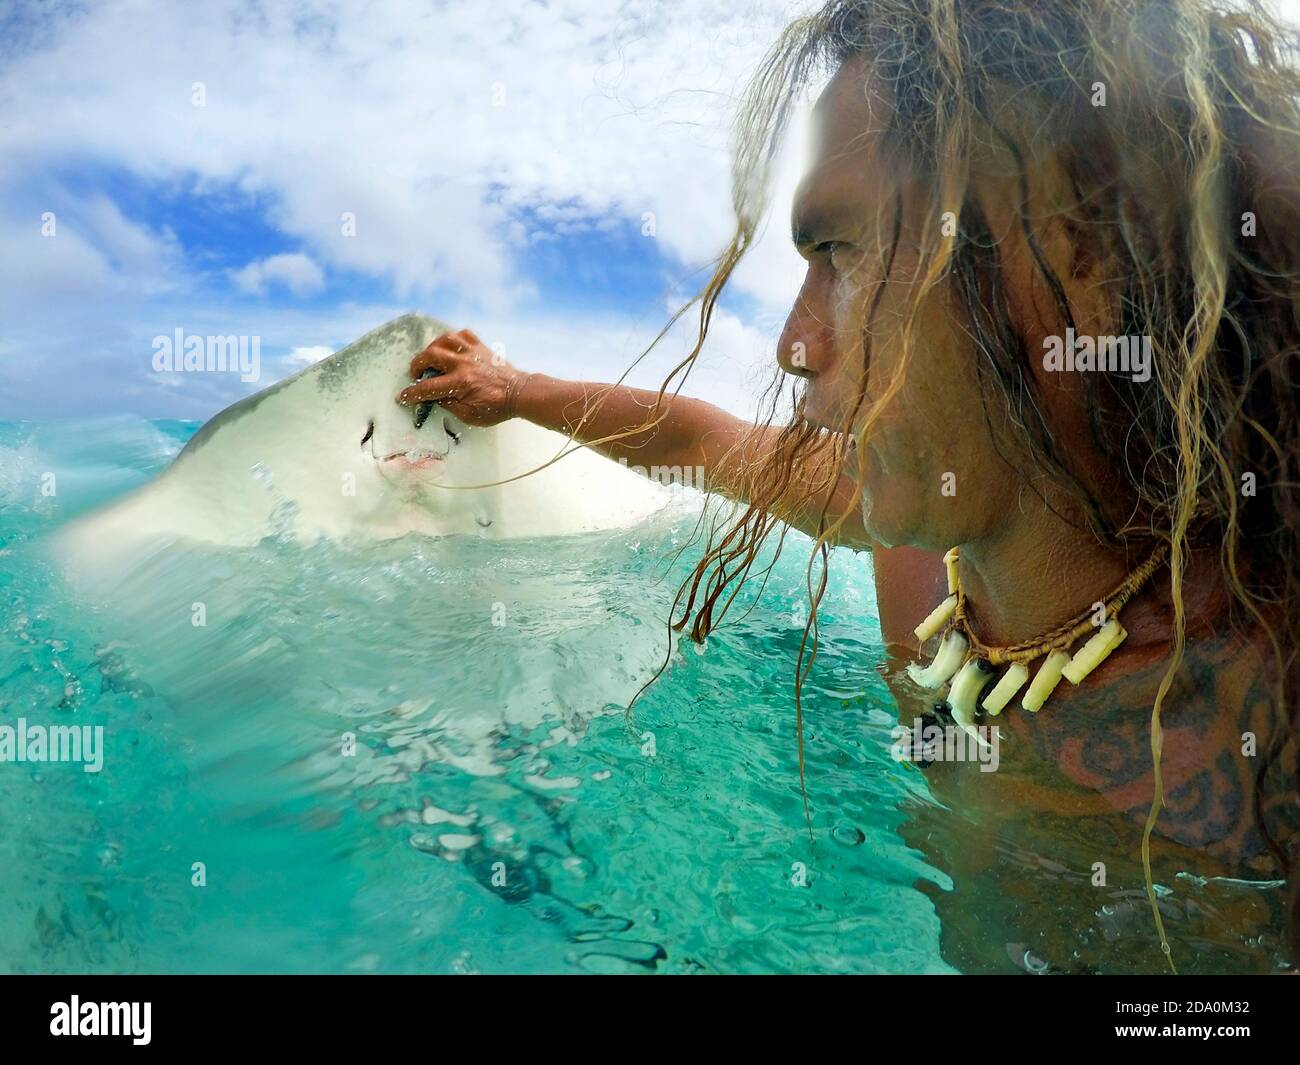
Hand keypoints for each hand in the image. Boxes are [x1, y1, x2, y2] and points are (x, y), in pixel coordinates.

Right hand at [396, 328, 529, 426]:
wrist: (519, 393)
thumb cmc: (496, 407)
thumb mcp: (469, 415)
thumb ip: (448, 405)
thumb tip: (434, 397)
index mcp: (460, 383)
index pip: (427, 388)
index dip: (412, 394)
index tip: (402, 396)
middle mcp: (463, 364)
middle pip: (430, 356)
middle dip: (417, 365)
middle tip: (416, 374)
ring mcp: (472, 352)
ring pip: (444, 340)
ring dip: (432, 348)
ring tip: (430, 358)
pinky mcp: (480, 346)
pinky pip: (462, 334)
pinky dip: (452, 339)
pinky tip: (450, 347)